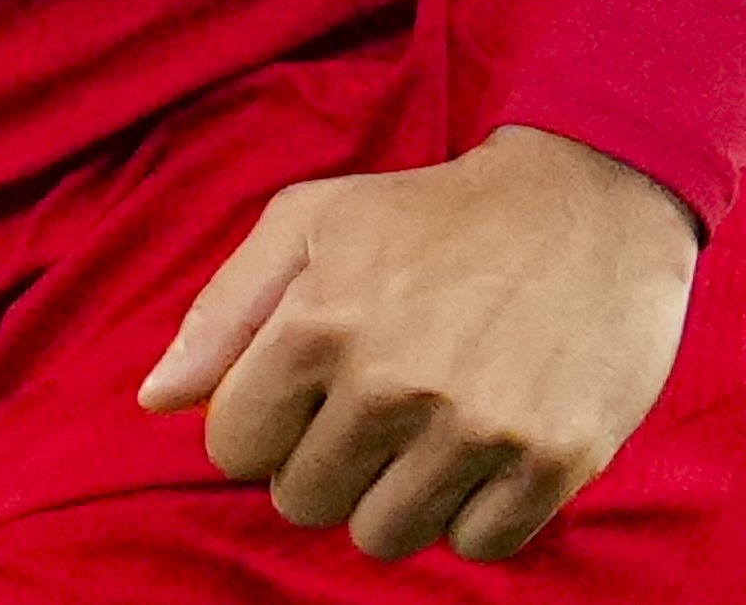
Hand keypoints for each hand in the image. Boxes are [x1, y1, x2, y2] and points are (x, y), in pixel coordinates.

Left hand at [136, 125, 701, 564]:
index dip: (262, 423)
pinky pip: (476, 546)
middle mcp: (391, 383)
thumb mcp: (312, 220)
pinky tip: (485, 447)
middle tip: (374, 406)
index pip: (233, 448)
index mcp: (318, 323)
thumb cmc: (433, 212)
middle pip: (304, 501)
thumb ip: (223, 311)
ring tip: (429, 427)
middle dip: (325, 462)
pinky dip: (474, 512)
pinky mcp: (552, 460)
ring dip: (396, 494)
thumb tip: (155, 401)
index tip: (305, 393)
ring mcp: (475, 428)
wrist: (590, 200)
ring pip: (385, 537)